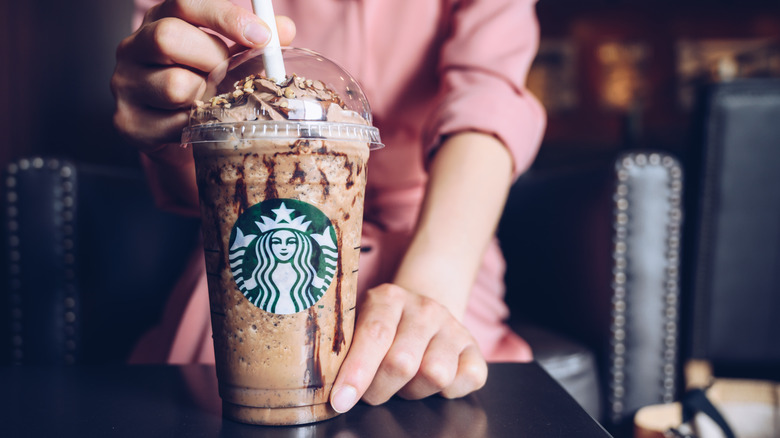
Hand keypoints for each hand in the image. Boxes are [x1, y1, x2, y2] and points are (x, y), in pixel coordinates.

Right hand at [111, 0, 295, 149]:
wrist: (174, 133)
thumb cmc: (204, 86)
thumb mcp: (228, 58)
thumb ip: (252, 43)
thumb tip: (284, 28)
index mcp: (160, 20)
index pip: (184, 3)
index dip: (225, 16)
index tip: (261, 36)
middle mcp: (133, 47)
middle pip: (169, 37)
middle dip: (213, 59)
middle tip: (230, 77)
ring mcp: (125, 84)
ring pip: (175, 85)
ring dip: (207, 98)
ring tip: (212, 102)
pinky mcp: (128, 122)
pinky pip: (175, 124)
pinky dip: (199, 126)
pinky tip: (200, 123)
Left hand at [330, 284, 487, 412]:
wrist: (421, 310)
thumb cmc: (381, 328)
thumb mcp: (357, 326)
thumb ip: (345, 348)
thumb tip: (329, 388)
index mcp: (389, 298)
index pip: (374, 335)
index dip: (356, 372)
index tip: (340, 401)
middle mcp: (425, 308)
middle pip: (402, 362)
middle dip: (380, 389)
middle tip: (372, 391)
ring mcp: (453, 327)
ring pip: (435, 375)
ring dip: (413, 390)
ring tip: (404, 382)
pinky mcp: (475, 348)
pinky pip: (468, 379)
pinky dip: (448, 391)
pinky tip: (433, 382)